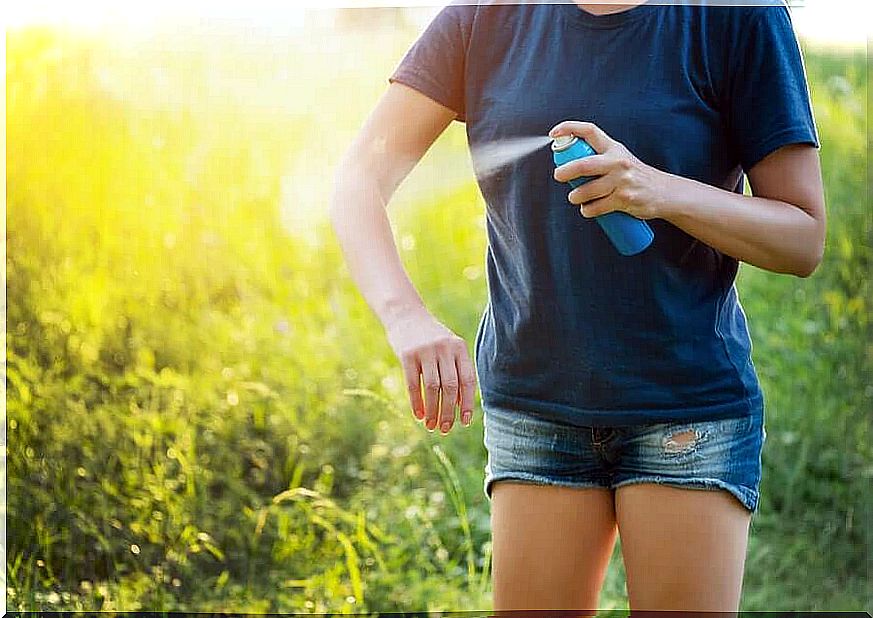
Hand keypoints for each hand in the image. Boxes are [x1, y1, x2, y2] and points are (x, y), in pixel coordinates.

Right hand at [384, 306, 476, 434]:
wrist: (405, 315)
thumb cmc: (431, 338)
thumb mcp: (448, 348)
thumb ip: (456, 371)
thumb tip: (460, 406)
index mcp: (459, 348)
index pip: (468, 380)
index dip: (467, 403)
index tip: (464, 422)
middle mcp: (444, 348)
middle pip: (450, 387)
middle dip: (448, 411)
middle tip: (445, 429)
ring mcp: (425, 351)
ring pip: (432, 388)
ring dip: (433, 411)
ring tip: (431, 426)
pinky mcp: (407, 355)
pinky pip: (413, 384)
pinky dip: (416, 403)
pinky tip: (419, 415)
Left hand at [549, 120, 669, 219]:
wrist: (664, 192)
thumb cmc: (636, 176)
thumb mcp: (620, 158)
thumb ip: (598, 157)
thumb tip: (567, 162)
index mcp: (614, 148)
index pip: (590, 131)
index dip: (570, 128)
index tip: (554, 133)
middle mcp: (618, 162)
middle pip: (583, 164)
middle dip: (565, 171)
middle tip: (559, 176)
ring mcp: (621, 181)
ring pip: (586, 190)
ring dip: (575, 196)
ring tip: (575, 197)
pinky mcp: (623, 199)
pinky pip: (596, 207)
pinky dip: (587, 210)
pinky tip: (588, 209)